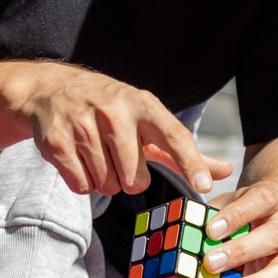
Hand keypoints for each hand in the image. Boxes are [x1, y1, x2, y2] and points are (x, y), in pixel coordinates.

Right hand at [6, 64, 231, 199]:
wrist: (52, 90)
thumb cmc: (112, 111)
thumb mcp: (147, 120)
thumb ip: (183, 150)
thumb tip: (226, 170)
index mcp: (144, 105)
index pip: (174, 135)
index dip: (191, 162)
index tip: (205, 184)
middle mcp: (115, 113)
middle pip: (136, 179)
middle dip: (129, 179)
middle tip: (118, 158)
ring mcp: (84, 126)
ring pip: (107, 186)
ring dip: (104, 180)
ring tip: (97, 154)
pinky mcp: (57, 143)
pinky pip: (82, 187)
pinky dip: (83, 182)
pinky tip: (79, 158)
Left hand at [199, 179, 277, 277]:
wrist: (271, 219)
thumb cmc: (240, 211)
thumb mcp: (226, 204)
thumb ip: (208, 215)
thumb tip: (177, 236)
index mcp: (273, 198)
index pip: (261, 201)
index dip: (238, 215)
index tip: (211, 231)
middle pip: (275, 236)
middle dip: (242, 251)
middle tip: (211, 264)